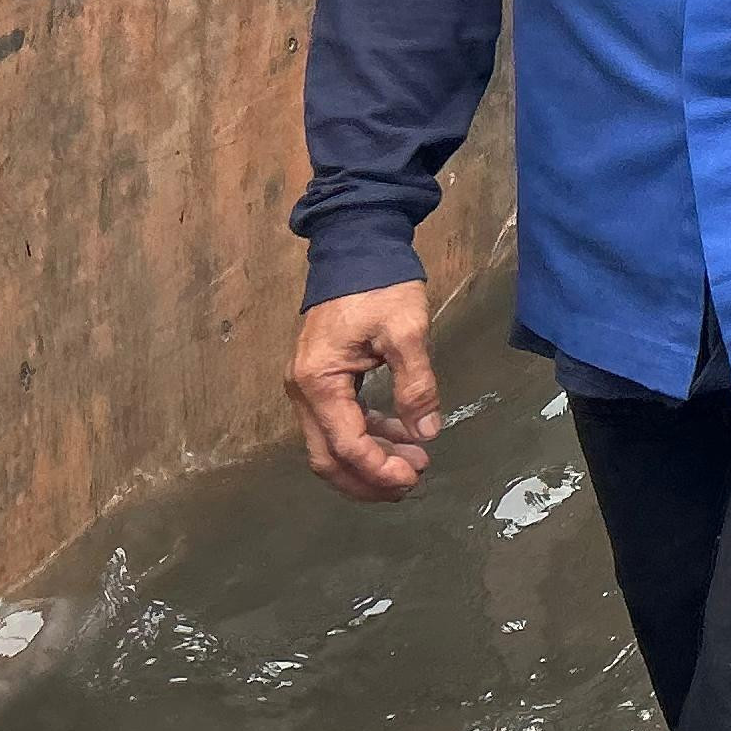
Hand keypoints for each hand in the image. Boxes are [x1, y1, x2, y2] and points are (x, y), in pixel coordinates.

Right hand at [288, 280, 442, 502]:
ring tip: (414, 464)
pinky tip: (399, 437)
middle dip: (368, 478)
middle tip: (411, 484)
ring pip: (331, 444)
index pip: (345, 444)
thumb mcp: (406, 330)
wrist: (356, 246)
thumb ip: (416, 384)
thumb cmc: (380, 286)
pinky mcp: (321, 379)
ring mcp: (308, 387)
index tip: (414, 479)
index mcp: (319, 382)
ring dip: (368, 461)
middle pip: (328, 457)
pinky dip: (367, 436)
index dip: (378, 470)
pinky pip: (338, 422)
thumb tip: (427, 434)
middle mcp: (303, 391)